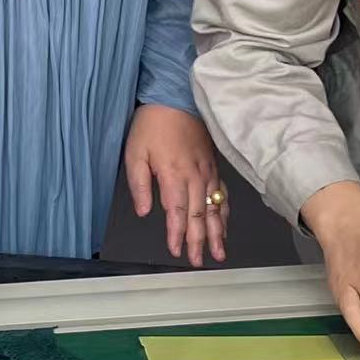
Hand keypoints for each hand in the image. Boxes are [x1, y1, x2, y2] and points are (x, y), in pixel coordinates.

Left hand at [125, 104, 226, 266]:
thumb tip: (145, 212)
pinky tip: (225, 223)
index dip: (177, 234)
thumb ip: (139, 184)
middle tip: (201, 261)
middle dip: (200, 241)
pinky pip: (222, 193)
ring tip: (220, 252)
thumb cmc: (152, 125)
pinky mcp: (213, 166)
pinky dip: (224, 211)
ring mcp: (207, 171)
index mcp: (173, 174)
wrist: (175, 98)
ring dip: (217, 231)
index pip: (177, 212)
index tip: (176, 252)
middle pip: (199, 215)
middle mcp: (194, 176)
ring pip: (214, 207)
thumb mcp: (135, 153)